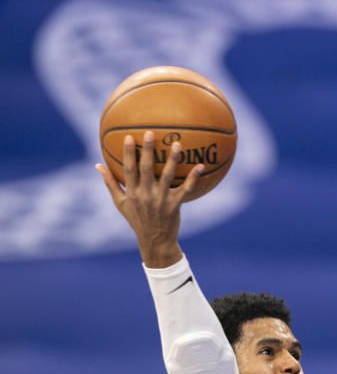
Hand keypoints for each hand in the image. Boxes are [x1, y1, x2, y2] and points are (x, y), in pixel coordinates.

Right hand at [95, 131, 203, 266]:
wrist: (155, 241)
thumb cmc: (137, 219)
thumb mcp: (120, 203)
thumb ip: (110, 183)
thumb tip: (97, 165)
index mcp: (132, 193)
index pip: (128, 169)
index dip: (128, 153)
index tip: (128, 137)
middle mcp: (145, 195)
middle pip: (146, 169)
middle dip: (147, 150)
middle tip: (150, 132)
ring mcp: (161, 200)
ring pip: (167, 176)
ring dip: (172, 160)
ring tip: (176, 144)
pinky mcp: (175, 205)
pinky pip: (186, 189)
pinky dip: (193, 178)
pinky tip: (201, 166)